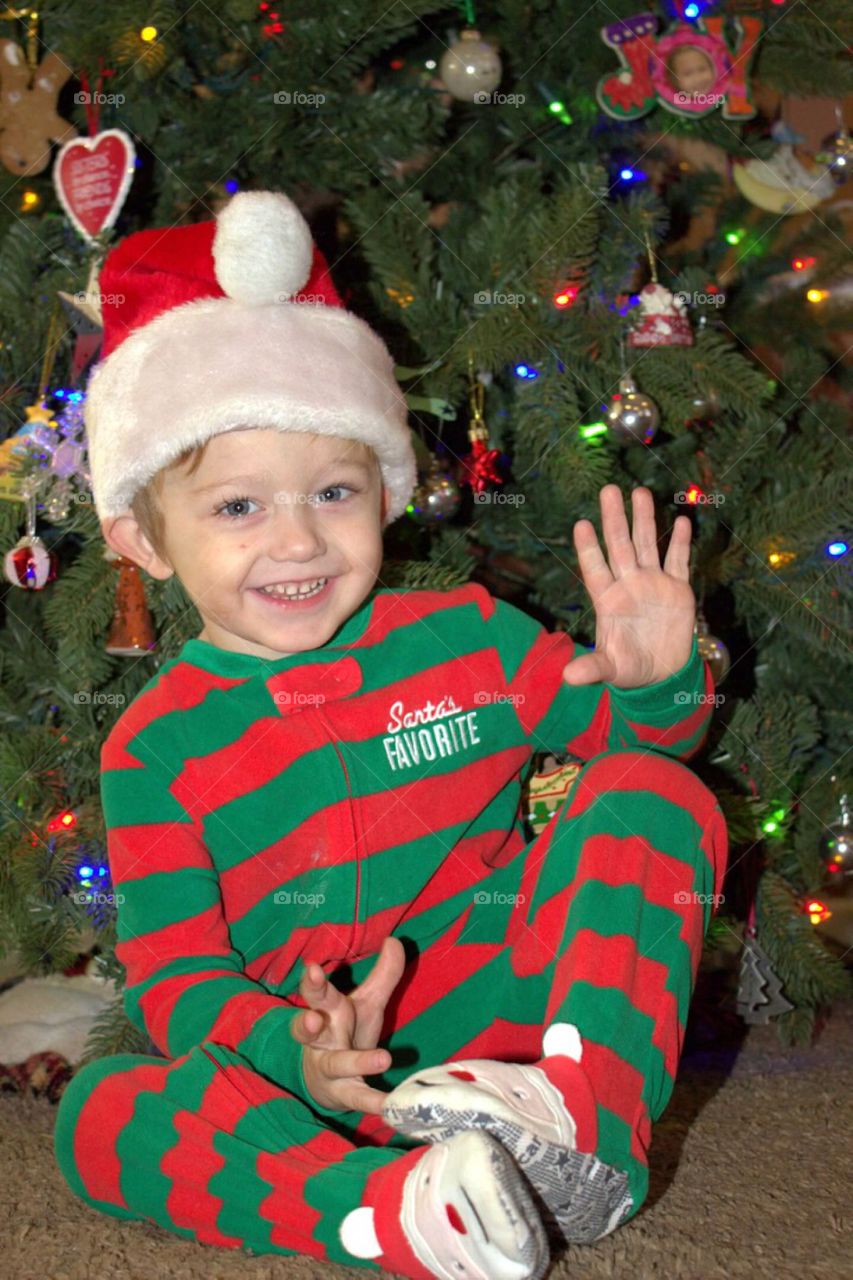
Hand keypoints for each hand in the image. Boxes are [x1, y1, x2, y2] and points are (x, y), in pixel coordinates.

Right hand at [290, 935, 405, 1112]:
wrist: (326, 1082)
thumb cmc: (347, 1033)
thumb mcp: (366, 1003)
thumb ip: (382, 974)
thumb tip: (394, 940)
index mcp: (326, 1012)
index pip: (315, 995)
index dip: (312, 983)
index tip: (313, 969)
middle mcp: (321, 1041)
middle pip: (308, 1030)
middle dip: (308, 1023)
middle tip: (312, 1018)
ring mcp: (329, 1069)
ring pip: (336, 1065)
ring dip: (355, 1062)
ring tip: (382, 1058)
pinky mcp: (343, 1094)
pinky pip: (357, 1098)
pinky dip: (373, 1102)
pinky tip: (390, 1106)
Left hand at [563, 484, 694, 688]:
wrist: (662, 674)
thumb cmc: (629, 669)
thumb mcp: (610, 670)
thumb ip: (592, 668)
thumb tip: (568, 676)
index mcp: (608, 601)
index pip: (595, 569)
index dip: (589, 548)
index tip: (581, 524)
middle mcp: (628, 586)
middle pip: (620, 546)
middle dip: (615, 519)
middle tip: (609, 489)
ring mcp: (653, 584)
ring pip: (647, 545)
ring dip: (644, 519)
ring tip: (640, 491)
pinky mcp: (677, 590)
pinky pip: (678, 562)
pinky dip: (680, 543)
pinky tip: (681, 520)